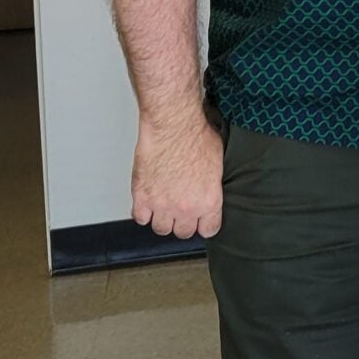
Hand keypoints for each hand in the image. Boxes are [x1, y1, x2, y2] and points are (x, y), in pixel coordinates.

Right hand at [130, 110, 222, 238]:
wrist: (173, 127)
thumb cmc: (195, 138)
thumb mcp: (218, 165)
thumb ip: (213, 186)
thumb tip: (209, 190)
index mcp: (209, 201)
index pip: (209, 230)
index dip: (204, 224)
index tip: (201, 221)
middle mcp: (186, 208)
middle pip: (183, 232)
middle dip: (183, 222)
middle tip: (181, 211)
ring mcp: (162, 205)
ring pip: (160, 229)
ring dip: (162, 219)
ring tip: (164, 207)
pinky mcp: (142, 197)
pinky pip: (140, 218)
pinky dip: (143, 212)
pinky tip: (148, 204)